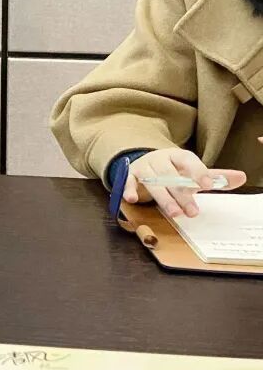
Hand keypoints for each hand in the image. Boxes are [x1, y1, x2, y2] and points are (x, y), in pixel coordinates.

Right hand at [123, 147, 245, 217]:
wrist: (145, 163)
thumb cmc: (173, 171)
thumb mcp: (193, 172)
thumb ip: (216, 177)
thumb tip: (242, 177)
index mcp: (177, 156)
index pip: (188, 161)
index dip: (198, 172)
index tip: (208, 186)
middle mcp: (159, 159)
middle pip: (170, 175)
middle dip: (182, 194)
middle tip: (193, 212)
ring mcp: (143, 167)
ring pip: (152, 182)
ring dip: (163, 198)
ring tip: (175, 213)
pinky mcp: (129, 175)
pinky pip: (127, 181)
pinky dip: (128, 189)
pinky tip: (132, 199)